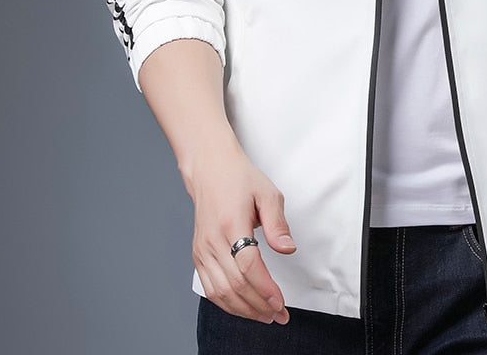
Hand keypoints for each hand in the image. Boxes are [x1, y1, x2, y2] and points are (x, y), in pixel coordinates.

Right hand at [184, 140, 296, 323]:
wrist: (210, 170)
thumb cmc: (239, 179)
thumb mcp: (267, 193)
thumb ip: (277, 223)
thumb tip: (288, 248)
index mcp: (230, 223)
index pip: (247, 265)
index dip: (265, 288)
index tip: (280, 302)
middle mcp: (212, 240)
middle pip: (235, 284)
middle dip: (259, 305)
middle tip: (279, 315)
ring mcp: (202, 250)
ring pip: (220, 292)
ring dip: (244, 310)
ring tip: (265, 315)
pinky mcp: (198, 255)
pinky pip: (209, 288)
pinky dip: (227, 304)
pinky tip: (244, 307)